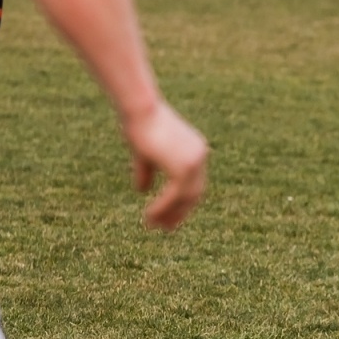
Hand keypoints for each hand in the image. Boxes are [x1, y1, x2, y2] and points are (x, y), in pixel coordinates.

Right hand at [123, 101, 207, 229]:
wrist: (141, 109)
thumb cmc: (139, 124)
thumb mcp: (144, 152)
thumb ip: (147, 171)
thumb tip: (141, 190)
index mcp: (195, 150)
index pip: (194, 182)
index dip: (182, 201)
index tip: (169, 215)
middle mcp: (199, 156)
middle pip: (194, 193)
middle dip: (179, 212)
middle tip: (165, 228)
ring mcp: (194, 162)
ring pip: (186, 197)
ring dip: (170, 214)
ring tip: (154, 226)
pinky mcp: (184, 167)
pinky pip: (175, 195)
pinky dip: (163, 208)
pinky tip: (150, 217)